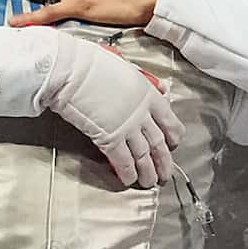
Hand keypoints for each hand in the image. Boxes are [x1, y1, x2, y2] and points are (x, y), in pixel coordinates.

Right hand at [35, 34, 178, 188]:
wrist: (73, 71)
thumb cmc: (94, 65)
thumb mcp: (127, 69)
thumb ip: (142, 83)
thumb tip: (156, 90)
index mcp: (149, 96)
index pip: (170, 122)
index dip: (173, 137)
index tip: (172, 145)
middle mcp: (142, 114)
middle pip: (159, 144)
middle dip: (164, 163)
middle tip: (165, 175)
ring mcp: (127, 127)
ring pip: (144, 156)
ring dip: (148, 172)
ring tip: (149, 183)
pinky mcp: (109, 138)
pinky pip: (123, 161)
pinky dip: (127, 173)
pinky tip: (129, 181)